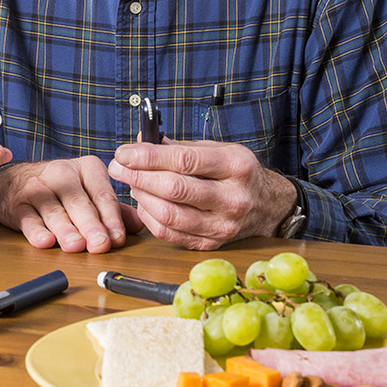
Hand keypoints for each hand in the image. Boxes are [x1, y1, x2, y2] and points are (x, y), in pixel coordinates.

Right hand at [0, 158, 141, 253]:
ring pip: (54, 211)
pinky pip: (28, 219)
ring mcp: (38, 188)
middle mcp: (62, 173)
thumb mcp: (89, 190)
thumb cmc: (59, 189)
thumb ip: (113, 208)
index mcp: (86, 169)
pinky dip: (36, 232)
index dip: (111, 218)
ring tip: (76, 245)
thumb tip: (138, 224)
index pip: (102, 195)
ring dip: (66, 230)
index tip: (118, 238)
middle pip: (79, 203)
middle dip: (91, 226)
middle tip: (101, 244)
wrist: (14, 181)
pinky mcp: (18, 204)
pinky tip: (45, 241)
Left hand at [108, 138, 296, 249]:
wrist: (269, 206)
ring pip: (170, 215)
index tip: (124, 152)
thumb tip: (141, 141)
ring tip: (131, 184)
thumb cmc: (238, 172)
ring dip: (142, 198)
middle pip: (174, 189)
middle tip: (117, 167)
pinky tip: (145, 203)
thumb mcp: (218, 150)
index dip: (148, 156)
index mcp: (236, 167)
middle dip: (138, 177)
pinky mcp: (213, 244)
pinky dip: (151, 218)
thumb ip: (180, 147)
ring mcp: (224, 225)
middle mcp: (233, 198)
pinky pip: (172, 235)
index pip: (184, 161)